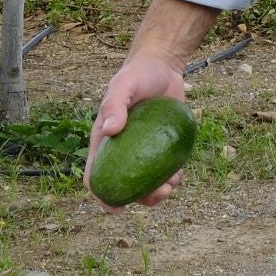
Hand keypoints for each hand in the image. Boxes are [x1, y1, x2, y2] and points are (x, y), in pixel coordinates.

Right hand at [84, 52, 188, 209]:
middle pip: (125, 184)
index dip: (102, 195)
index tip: (115, 208)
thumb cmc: (137, 75)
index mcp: (104, 142)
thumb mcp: (123, 86)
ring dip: (157, 191)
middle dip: (139, 198)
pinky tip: (179, 174)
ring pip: (146, 180)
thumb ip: (114, 105)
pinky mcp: (162, 144)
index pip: (96, 174)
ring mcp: (143, 149)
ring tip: (171, 186)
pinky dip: (171, 176)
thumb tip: (109, 130)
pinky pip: (164, 167)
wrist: (162, 66)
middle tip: (158, 195)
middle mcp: (122, 149)